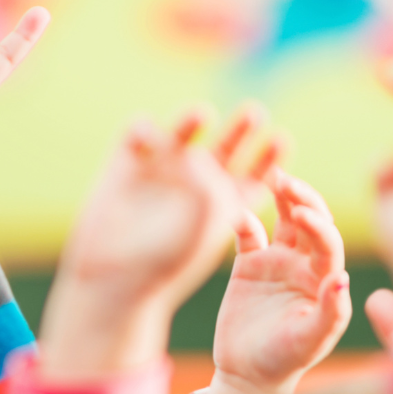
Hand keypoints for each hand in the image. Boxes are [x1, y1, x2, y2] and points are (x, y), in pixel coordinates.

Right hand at [39, 107, 273, 381]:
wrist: (111, 279)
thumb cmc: (166, 259)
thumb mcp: (204, 220)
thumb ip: (210, 182)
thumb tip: (193, 155)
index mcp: (225, 207)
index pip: (257, 175)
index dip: (270, 157)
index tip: (281, 141)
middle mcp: (197, 186)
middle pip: (227, 148)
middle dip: (241, 130)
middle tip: (254, 114)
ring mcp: (161, 173)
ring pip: (183, 134)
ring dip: (192, 120)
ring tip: (202, 115)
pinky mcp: (126, 166)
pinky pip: (138, 135)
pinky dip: (142, 130)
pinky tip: (147, 134)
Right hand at [201, 170, 350, 393]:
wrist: (248, 375)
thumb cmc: (285, 362)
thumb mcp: (310, 340)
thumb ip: (330, 311)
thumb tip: (343, 280)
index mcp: (325, 279)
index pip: (328, 242)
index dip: (318, 225)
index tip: (303, 215)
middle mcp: (305, 264)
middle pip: (309, 220)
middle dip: (302, 198)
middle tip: (285, 181)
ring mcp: (277, 262)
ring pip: (283, 219)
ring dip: (280, 196)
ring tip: (271, 175)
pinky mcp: (249, 265)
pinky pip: (247, 234)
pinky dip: (241, 220)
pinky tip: (233, 209)